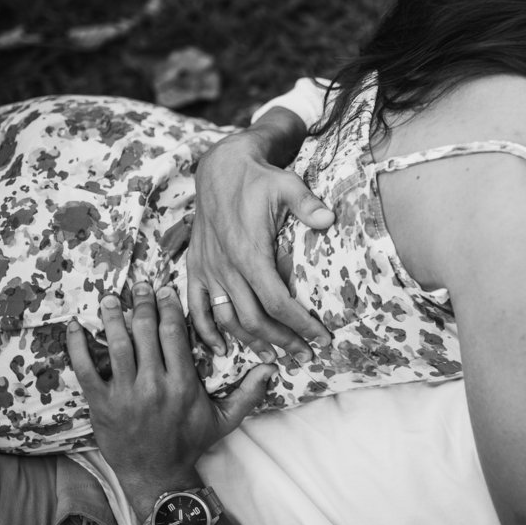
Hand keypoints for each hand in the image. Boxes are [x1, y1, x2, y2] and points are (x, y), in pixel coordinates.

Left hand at [66, 282, 275, 496]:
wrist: (157, 475)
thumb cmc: (191, 444)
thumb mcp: (226, 420)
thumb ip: (249, 393)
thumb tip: (273, 369)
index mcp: (183, 384)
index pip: (174, 335)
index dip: (169, 308)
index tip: (166, 290)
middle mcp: (154, 385)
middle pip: (146, 332)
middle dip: (142, 304)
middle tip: (139, 286)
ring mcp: (125, 395)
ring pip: (117, 345)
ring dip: (112, 318)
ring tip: (110, 298)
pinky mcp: (102, 405)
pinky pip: (86, 369)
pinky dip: (78, 346)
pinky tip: (76, 326)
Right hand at [188, 107, 334, 362]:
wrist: (219, 167)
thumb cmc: (258, 178)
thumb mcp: (287, 184)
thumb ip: (308, 204)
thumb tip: (329, 220)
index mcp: (250, 254)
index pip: (278, 302)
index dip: (301, 325)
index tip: (321, 339)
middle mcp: (227, 267)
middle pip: (254, 319)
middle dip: (282, 342)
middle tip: (306, 357)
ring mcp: (209, 269)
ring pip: (227, 319)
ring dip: (250, 343)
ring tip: (275, 358)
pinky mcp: (196, 267)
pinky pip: (196, 307)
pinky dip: (206, 331)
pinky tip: (222, 349)